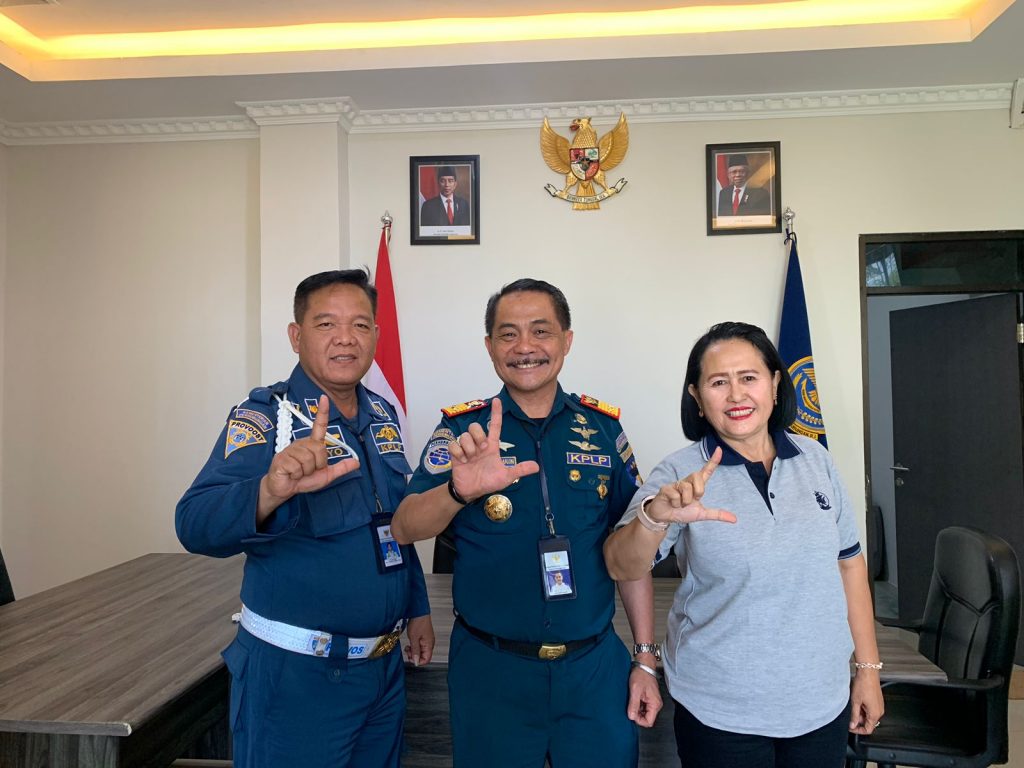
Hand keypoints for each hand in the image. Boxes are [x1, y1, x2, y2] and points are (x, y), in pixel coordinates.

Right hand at [257, 395, 358, 520]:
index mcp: (312, 444)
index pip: (319, 426)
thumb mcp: (326, 475)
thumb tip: (356, 462)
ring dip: (307, 471)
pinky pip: (298, 467)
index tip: (324, 397)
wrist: (284, 489)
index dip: (322, 412)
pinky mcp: (282, 458)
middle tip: (308, 471)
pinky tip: (291, 474)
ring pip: (309, 459)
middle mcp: (302, 443)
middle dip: (318, 465)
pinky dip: (297, 475)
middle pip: (320, 449)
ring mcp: (291, 449)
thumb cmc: (303, 480)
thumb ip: (340, 468)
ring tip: (299, 473)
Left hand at [404, 615, 434, 665]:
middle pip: (423, 656)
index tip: (411, 659)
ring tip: (408, 648)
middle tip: (408, 652)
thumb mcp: (414, 638)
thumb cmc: (418, 621)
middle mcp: (430, 643)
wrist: (418, 611)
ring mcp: (427, 640)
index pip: (427, 659)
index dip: (418, 661)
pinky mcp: (424, 637)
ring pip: (421, 651)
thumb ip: (415, 650)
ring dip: (413, 651)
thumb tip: (416, 661)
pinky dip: (414, 647)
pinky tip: (410, 644)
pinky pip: (419, 646)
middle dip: (415, 656)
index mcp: (429, 644)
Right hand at [448, 399, 538, 500]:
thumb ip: (520, 470)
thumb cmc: (488, 482)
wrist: (472, 491)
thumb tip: (537, 467)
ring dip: (468, 447)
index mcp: (491, 446)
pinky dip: (458, 452)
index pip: (495, 425)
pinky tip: (463, 461)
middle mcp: (479, 444)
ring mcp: (466, 448)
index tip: (497, 400)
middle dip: (478, 436)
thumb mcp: (506, 477)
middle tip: (481, 449)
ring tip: (471, 458)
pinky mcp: (455, 454)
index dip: (496, 412)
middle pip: (475, 426)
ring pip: (465, 435)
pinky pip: (454, 444)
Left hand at [627, 664, 662, 727]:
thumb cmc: (641, 675)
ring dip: (637, 710)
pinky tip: (633, 698)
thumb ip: (634, 705)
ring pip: (644, 713)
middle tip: (630, 706)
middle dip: (637, 715)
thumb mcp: (635, 691)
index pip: (648, 722)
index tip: (631, 713)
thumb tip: (631, 717)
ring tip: (632, 700)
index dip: (639, 720)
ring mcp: (653, 702)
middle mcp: (656, 704)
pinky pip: (643, 707)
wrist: (644, 665)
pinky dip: (637, 705)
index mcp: (655, 704)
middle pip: (646, 718)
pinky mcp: (649, 699)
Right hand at [645, 447, 736, 525]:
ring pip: (686, 488)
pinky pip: (675, 495)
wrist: (665, 518)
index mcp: (696, 486)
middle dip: (698, 490)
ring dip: (685, 502)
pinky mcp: (666, 488)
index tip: (719, 449)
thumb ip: (717, 515)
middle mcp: (687, 482)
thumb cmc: (681, 512)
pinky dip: (676, 504)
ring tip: (680, 504)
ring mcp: (676, 484)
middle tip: (692, 500)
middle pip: (697, 476)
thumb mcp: (701, 514)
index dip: (713, 461)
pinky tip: (672, 504)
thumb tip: (734, 519)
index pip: (706, 471)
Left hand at [848, 669, 883, 734]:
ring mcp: (879, 706)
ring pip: (869, 715)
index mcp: (875, 714)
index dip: (858, 730)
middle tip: (850, 713)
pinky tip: (858, 700)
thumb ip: (854, 715)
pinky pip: (871, 709)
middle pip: (868, 722)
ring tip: (854, 704)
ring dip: (860, 713)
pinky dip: (864, 708)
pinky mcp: (878, 701)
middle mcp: (879, 711)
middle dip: (858, 720)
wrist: (868, 673)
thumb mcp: (855, 702)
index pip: (868, 729)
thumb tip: (852, 725)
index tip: (851, 727)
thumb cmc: (863, 685)